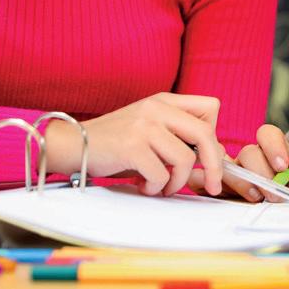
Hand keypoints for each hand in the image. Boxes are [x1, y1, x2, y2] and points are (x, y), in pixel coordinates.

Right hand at [44, 92, 223, 196]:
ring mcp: (144, 125)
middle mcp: (156, 108)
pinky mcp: (132, 145)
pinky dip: (155, 187)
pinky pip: (161, 174)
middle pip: (205, 133)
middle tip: (212, 186)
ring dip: (176, 182)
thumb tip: (217, 156)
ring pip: (185, 159)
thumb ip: (179, 139)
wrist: (72, 145)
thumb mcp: (150, 132)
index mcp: (164, 101)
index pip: (211, 107)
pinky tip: (143, 185)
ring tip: (160, 187)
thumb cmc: (114, 144)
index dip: (215, 134)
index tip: (209, 156)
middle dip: (214, 165)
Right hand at [188, 124, 288, 201]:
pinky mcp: (221, 191)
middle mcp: (253, 159)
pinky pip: (202, 180)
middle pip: (247, 153)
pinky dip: (203, 182)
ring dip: (239, 182)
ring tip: (256, 198)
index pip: (267, 134)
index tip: (283, 166)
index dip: (273, 147)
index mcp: (275, 148)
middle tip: (274, 194)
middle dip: (260, 173)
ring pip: (226, 167)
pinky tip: (217, 192)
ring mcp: (236, 175)